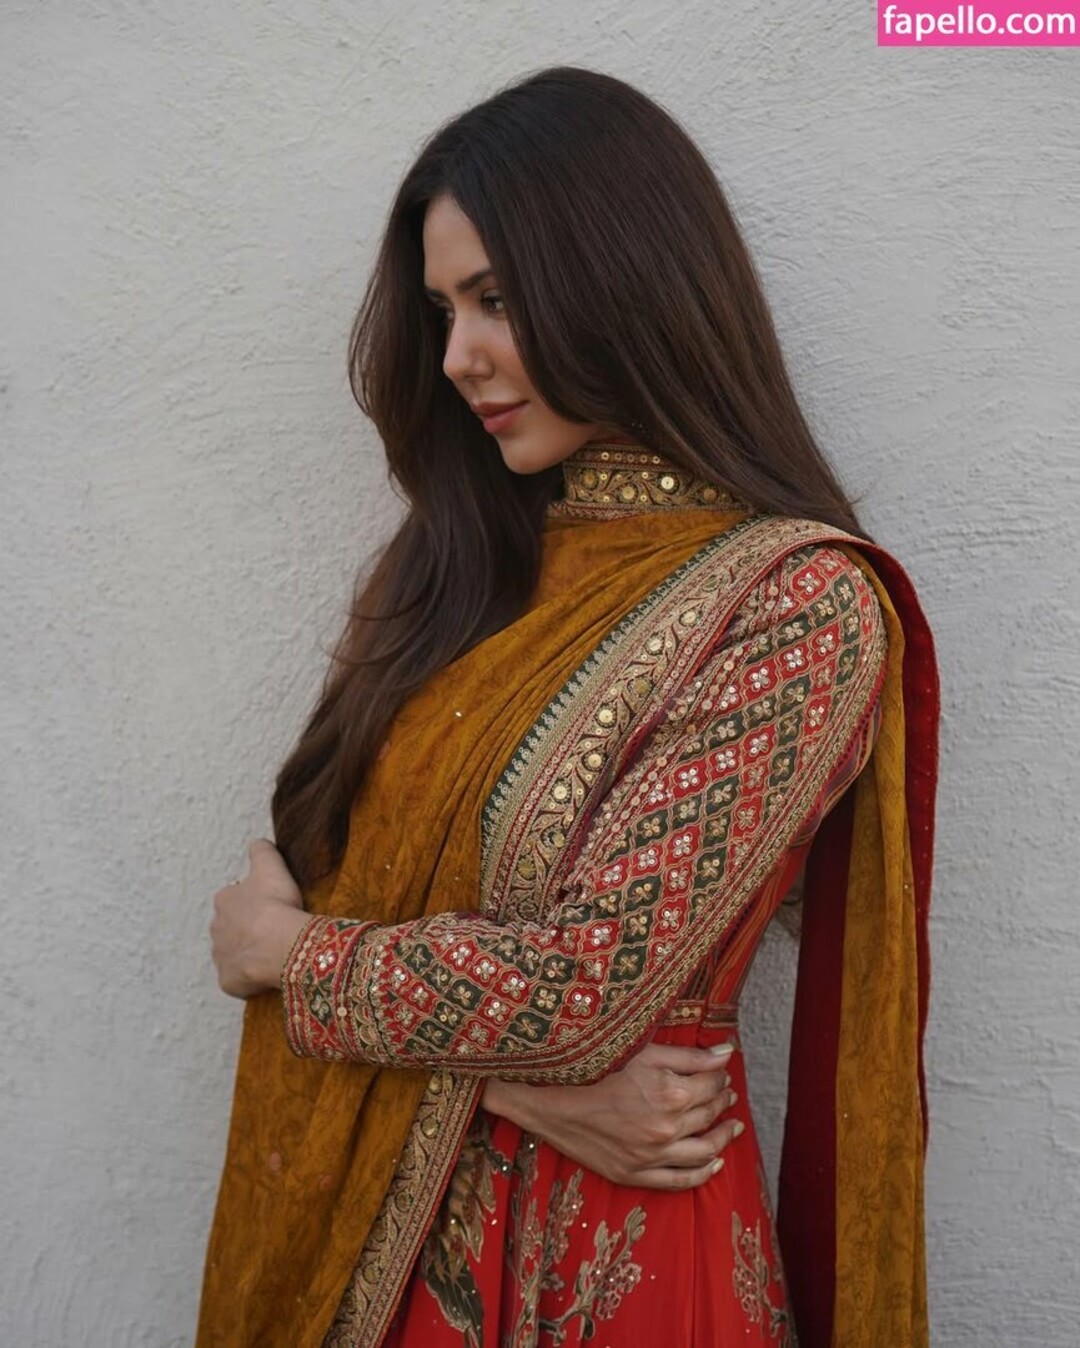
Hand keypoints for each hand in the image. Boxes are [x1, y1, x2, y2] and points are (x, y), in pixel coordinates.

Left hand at [210, 839, 310, 998]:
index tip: (271, 905)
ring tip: (271, 953)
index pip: (235, 898)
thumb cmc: (276, 904)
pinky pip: (237, 978)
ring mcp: (220, 957)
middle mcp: (216, 928)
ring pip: (232, 953)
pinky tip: (265, 973)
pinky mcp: (228, 981)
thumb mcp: (272, 866)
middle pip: (230, 926)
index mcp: (223, 901)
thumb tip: (257, 842)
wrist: (281, 944)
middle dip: (245, 928)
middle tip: (271, 930)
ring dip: (246, 952)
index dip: (253, 901)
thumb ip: (261, 851)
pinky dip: (248, 977)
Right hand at [481, 1039, 742, 1189]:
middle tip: (727, 1094)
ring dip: (722, 1138)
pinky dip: (702, 1173)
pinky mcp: (636, 1174)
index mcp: (670, 1094)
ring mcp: (651, 1156)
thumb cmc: (596, 1068)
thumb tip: (727, 1054)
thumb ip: (689, 1056)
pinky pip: (679, 1180)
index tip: (722, 1074)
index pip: (710, 1086)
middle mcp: (666, 1128)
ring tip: (733, 1127)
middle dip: (722, 1102)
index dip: (720, 1078)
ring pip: (703, 1151)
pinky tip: (714, 1163)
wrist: (552, 1102)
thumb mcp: (644, 1052)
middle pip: (708, 1115)